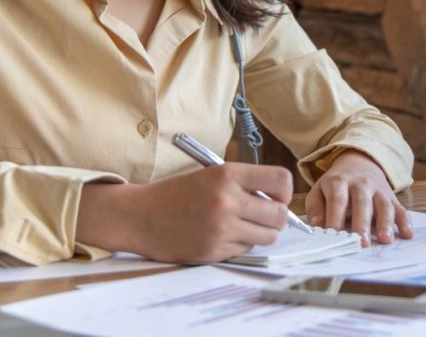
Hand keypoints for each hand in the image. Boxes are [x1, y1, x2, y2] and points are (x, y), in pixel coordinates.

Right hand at [76, 163, 292, 262]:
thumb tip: (280, 201)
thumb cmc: (177, 194)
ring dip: (260, 233)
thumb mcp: (211, 175)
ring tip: (242, 226)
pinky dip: (239, 245)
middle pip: (279, 215)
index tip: (276, 197)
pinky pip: (245, 250)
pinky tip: (221, 235)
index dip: (284, 192)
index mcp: (228, 174)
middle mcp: (227, 200)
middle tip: (263, 216)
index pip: (281, 180)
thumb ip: (245, 184)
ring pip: (267, 237)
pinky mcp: (214, 251)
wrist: (141, 215)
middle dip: (276, 218)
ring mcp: (221, 228)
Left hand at [305, 150, 413, 246]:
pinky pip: (400, 208)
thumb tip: (318, 225)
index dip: (335, 218)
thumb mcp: (319, 190)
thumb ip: (315, 207)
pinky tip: (407, 234)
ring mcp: (378, 190)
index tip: (334, 236)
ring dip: (385, 223)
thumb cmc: (335, 185)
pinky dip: (406, 221)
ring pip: (384, 205)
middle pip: (362, 203)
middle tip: (362, 242)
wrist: (359, 163)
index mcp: (339, 182)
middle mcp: (361, 184)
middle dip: (362, 223)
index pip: (337, 200)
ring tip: (385, 240)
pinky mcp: (391, 197)